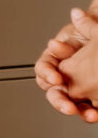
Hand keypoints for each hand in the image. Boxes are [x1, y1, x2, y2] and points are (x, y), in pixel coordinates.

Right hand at [37, 2, 97, 119]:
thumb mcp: (92, 30)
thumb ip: (81, 28)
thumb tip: (70, 23)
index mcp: (58, 57)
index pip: (44, 68)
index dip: (47, 73)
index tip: (55, 78)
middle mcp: (65, 75)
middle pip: (54, 91)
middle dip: (60, 101)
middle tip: (68, 106)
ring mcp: (79, 88)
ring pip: (71, 104)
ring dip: (78, 111)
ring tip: (90, 114)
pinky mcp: (92, 99)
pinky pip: (88, 109)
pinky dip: (92, 114)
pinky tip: (97, 114)